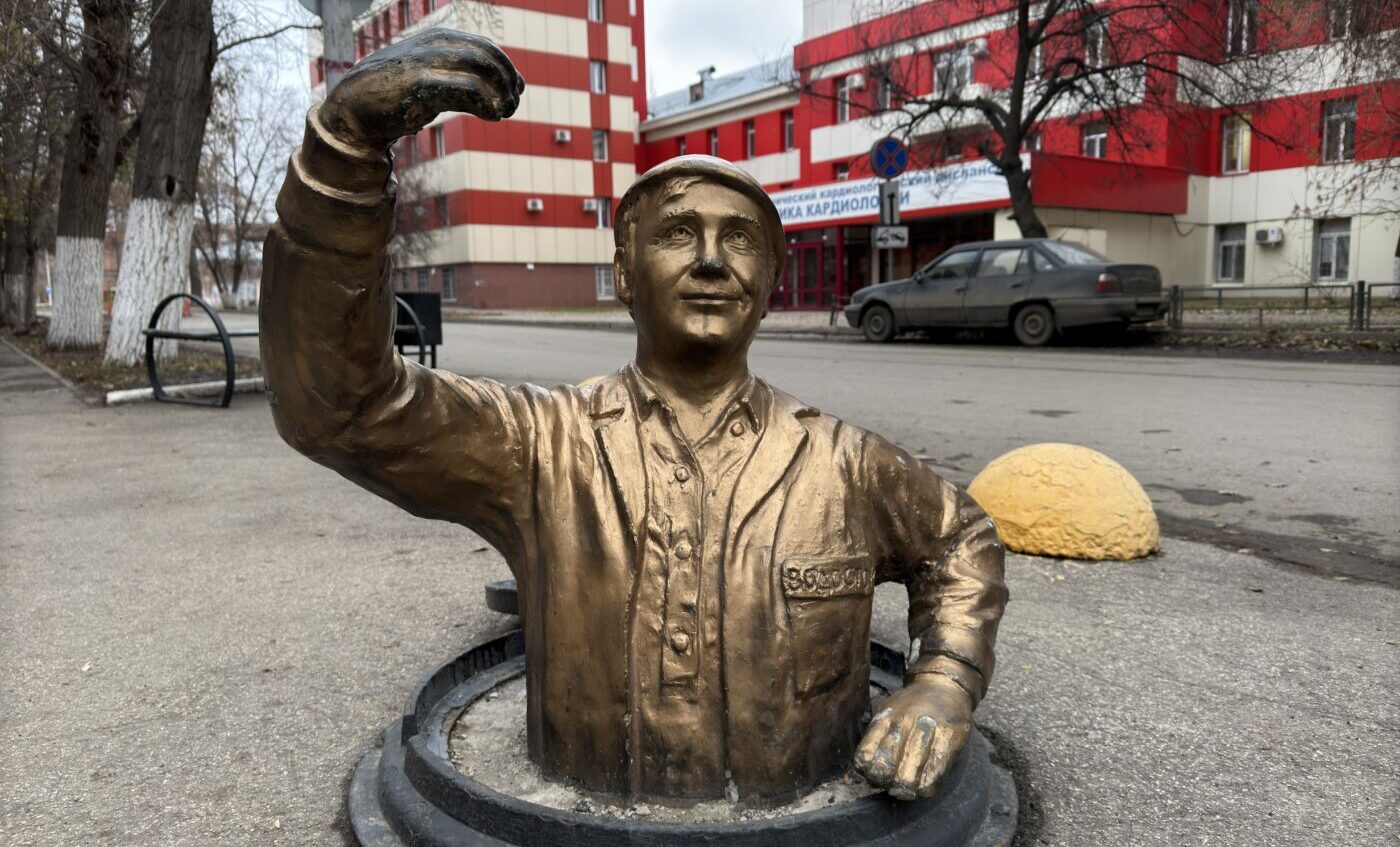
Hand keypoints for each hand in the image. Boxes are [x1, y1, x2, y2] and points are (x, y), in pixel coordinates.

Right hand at [320, 28, 523, 150]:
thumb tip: (491, 93)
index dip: (507, 68)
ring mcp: (427, 62)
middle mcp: (433, 44)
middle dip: (507, 80)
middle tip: (513, 105)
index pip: (485, 46)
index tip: (517, 90)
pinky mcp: (421, 85)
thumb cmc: (391, 96)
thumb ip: (453, 77)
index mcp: (436, 38)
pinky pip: (467, 89)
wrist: (352, 109)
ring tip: (505, 112)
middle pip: (488, 55)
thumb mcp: (426, 79)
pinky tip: (492, 116)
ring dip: (501, 92)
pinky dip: (487, 103)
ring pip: (481, 68)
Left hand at [854, 675, 971, 800]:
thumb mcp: (888, 711)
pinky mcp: (948, 739)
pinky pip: (934, 777)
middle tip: (892, 784)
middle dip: (886, 783)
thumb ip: (877, 736)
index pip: (865, 756)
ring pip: (908, 778)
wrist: (945, 684)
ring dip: (905, 791)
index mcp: (884, 718)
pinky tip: (923, 786)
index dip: (867, 773)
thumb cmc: (914, 705)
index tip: (874, 774)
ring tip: (907, 789)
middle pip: (885, 769)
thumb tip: (865, 769)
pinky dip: (926, 788)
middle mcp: (903, 723)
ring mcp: (926, 731)